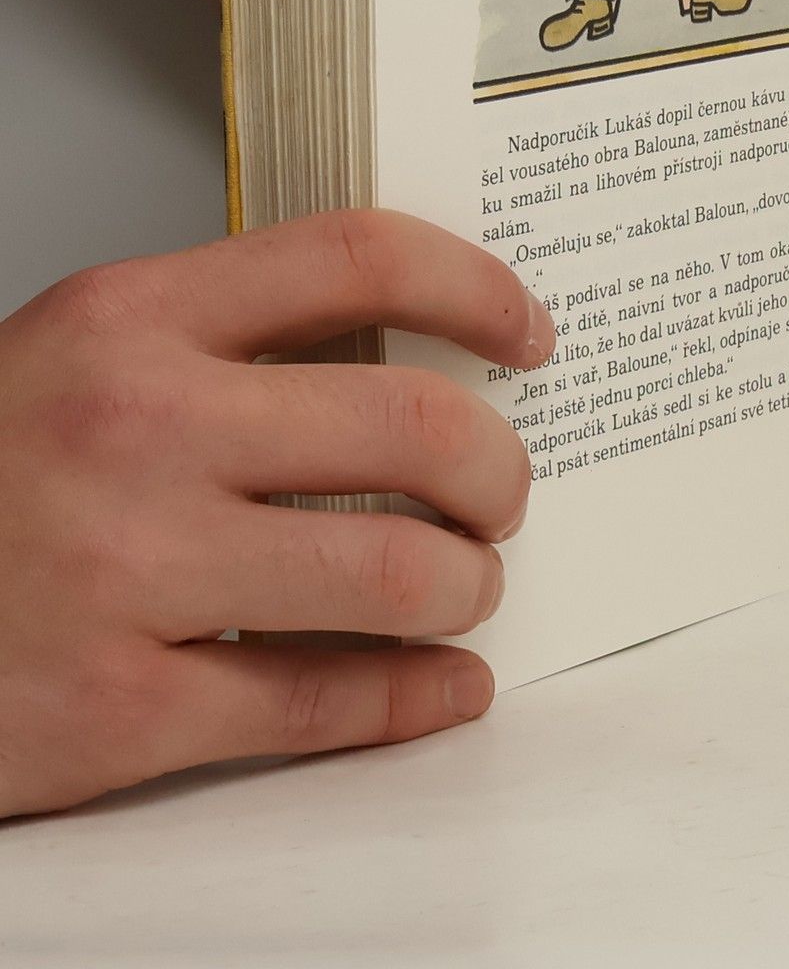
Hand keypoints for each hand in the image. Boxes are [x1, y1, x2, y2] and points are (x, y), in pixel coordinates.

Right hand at [0, 210, 553, 817]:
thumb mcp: (77, 357)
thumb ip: (227, 342)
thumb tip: (416, 360)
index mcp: (133, 320)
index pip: (360, 257)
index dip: (477, 288)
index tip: (529, 332)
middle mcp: (139, 430)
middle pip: (414, 426)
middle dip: (500, 471)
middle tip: (504, 495)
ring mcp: (128, 574)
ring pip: (399, 576)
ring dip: (468, 587)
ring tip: (463, 586)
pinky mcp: (115, 713)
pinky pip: (324, 704)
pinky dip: (414, 699)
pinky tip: (443, 684)